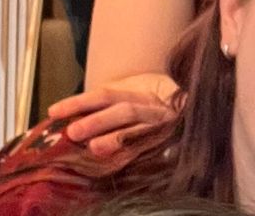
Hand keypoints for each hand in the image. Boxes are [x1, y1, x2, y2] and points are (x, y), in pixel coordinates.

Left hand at [48, 73, 179, 156]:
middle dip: (98, 119)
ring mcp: (166, 122)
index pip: (106, 94)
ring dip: (117, 137)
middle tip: (74, 132)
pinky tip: (132, 162)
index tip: (54, 111)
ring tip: (95, 147)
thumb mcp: (135, 97)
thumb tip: (66, 117)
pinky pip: (159, 146)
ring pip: (141, 127)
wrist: (200, 107)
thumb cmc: (156, 107)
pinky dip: (148, 153)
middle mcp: (154, 105)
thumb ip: (110, 104)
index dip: (80, 102)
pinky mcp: (176, 138)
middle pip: (125, 109)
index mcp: (141, 91)